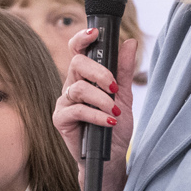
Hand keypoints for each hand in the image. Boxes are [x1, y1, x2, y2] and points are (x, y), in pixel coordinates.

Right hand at [55, 31, 138, 190]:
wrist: (111, 157)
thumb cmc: (115, 127)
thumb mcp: (124, 96)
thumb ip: (124, 71)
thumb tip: (129, 42)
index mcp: (85, 77)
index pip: (78, 51)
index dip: (82, 38)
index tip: (95, 33)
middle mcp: (71, 86)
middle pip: (77, 64)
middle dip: (99, 72)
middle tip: (115, 87)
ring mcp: (64, 102)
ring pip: (79, 88)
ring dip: (101, 99)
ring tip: (115, 112)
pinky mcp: (60, 120)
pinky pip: (76, 110)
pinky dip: (96, 115)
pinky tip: (108, 122)